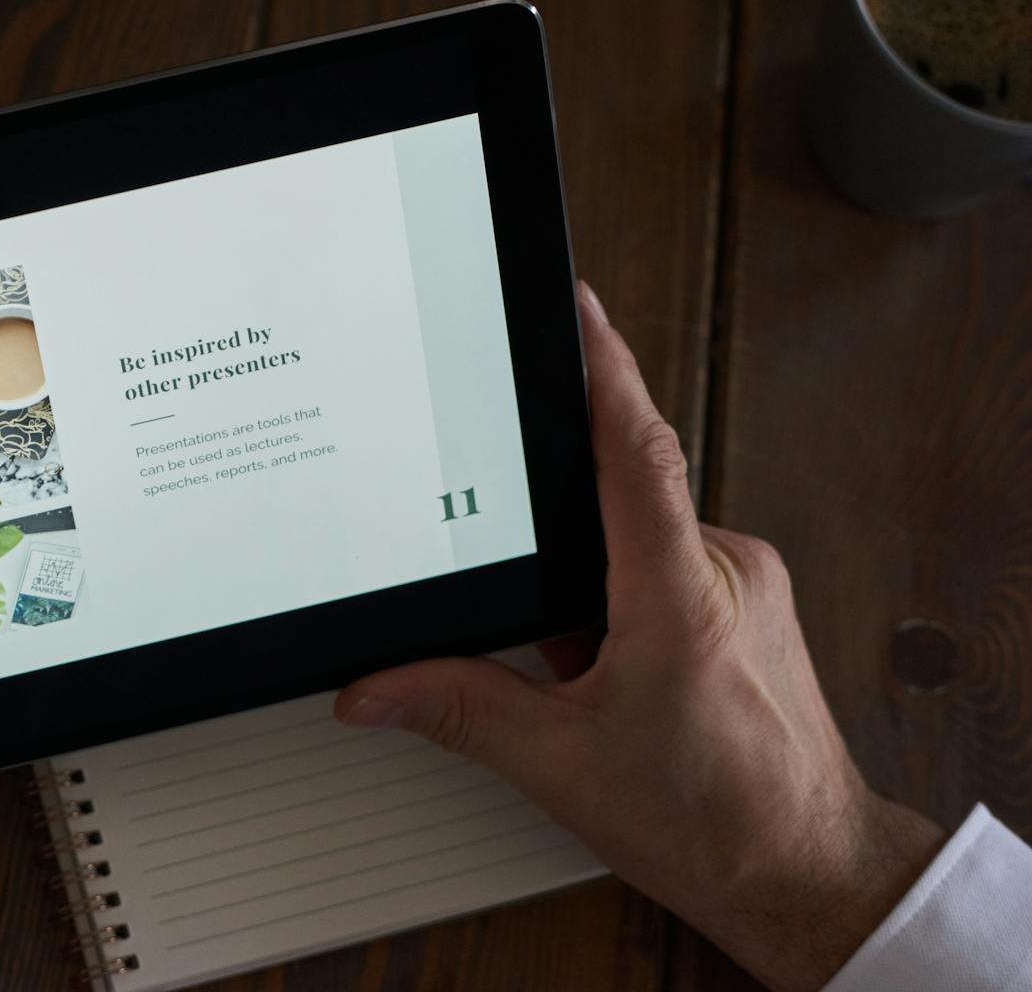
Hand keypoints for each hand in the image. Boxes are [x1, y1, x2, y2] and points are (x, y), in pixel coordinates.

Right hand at [334, 283, 944, 991]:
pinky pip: (673, 558)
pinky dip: (624, 594)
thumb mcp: (560, 766)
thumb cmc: (717, 823)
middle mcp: (726, 570)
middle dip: (560, 524)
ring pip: (644, 529)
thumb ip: (457, 709)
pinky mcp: (753, 601)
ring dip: (592, 577)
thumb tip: (371, 687)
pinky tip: (611, 668)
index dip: (602, 366)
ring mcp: (747, 582)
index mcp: (678, 595)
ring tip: (585, 669)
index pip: (636, 448)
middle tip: (543, 614)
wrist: (810, 875)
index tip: (573, 306)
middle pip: (627, 482)